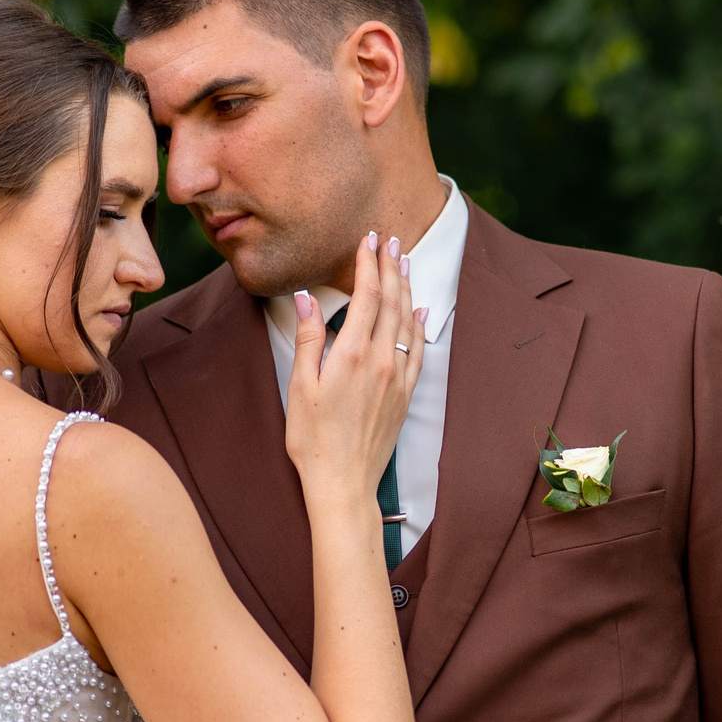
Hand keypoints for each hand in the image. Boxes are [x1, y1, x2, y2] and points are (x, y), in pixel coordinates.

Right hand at [285, 232, 423, 506]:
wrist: (343, 482)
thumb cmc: (313, 439)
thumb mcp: (300, 385)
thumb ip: (309, 338)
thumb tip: (306, 297)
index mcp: (352, 354)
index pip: (367, 295)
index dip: (369, 263)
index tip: (369, 239)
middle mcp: (382, 361)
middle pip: (392, 302)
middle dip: (391, 267)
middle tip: (392, 240)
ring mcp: (398, 378)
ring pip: (408, 321)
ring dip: (407, 288)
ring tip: (406, 263)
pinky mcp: (405, 395)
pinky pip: (419, 351)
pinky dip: (420, 326)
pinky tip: (421, 311)